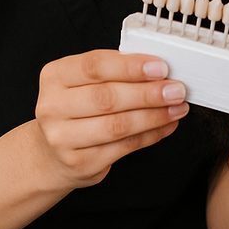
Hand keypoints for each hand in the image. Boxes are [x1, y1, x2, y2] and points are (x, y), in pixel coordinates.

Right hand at [31, 50, 187, 188]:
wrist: (52, 152)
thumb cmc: (76, 107)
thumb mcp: (84, 81)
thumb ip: (115, 71)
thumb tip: (158, 70)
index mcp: (55, 76)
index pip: (94, 66)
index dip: (131, 66)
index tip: (160, 68)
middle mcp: (52, 107)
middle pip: (107, 98)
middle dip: (148, 93)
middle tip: (175, 90)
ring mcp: (63, 138)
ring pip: (118, 125)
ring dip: (154, 116)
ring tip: (176, 107)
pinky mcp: (80, 162)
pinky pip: (124, 147)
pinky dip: (151, 135)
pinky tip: (166, 125)